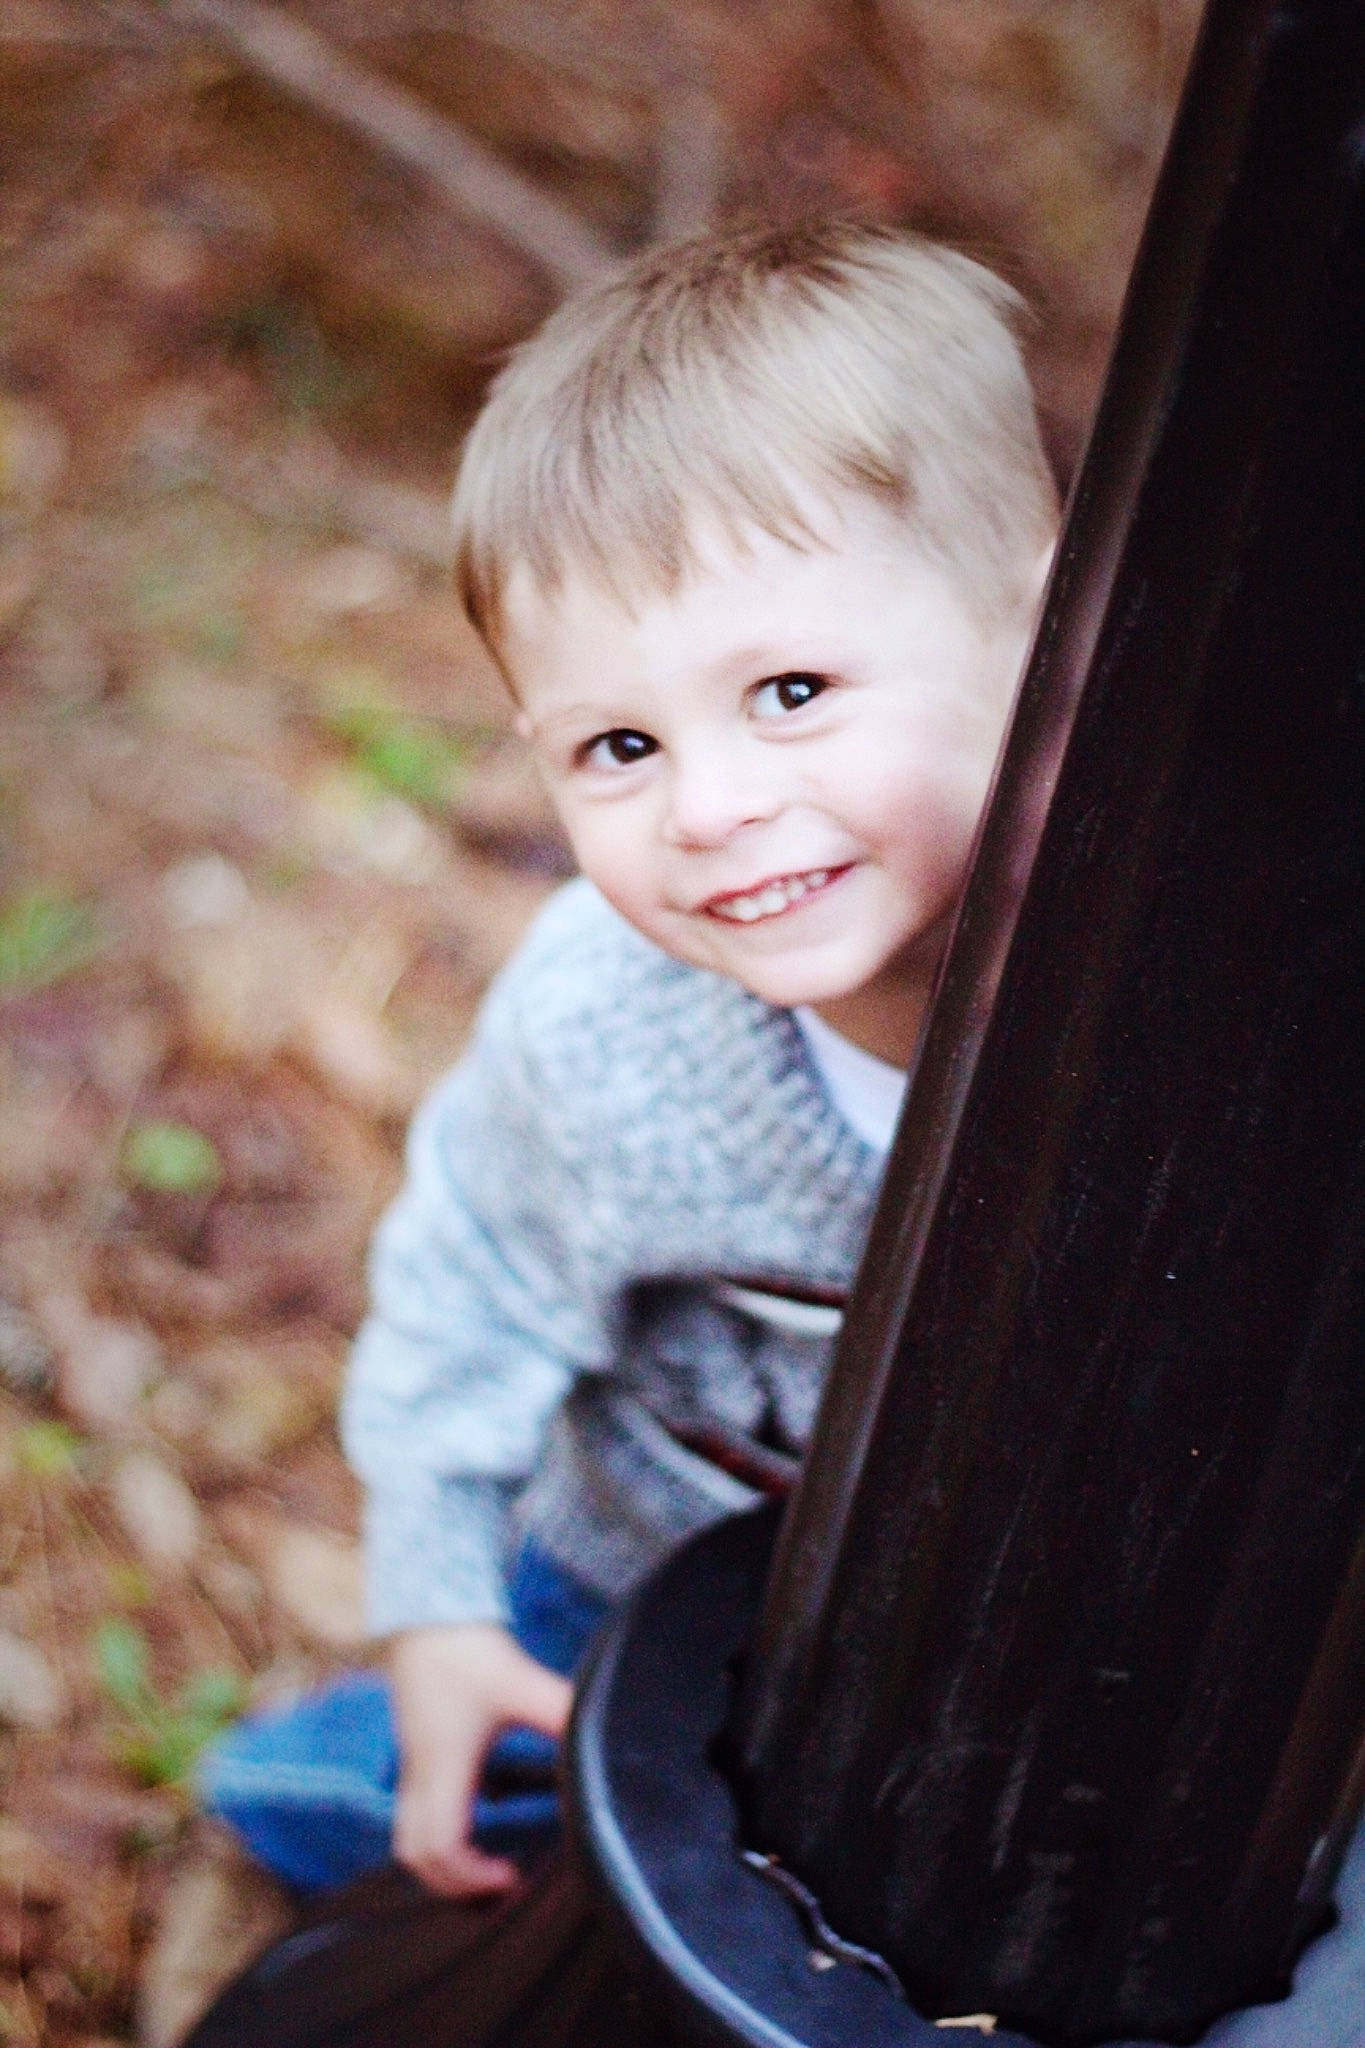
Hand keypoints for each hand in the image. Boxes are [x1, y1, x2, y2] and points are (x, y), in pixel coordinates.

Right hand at [390, 1621, 572, 1896]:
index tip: (510, 1876)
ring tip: (485, 1870)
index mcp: (444, 1765)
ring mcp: (412, 1765)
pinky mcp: (415, 1753)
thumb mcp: (520, 1682)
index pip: (440, 1846)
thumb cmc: (467, 1649)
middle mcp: (419, 1773)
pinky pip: (413, 1816)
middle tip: (501, 1887)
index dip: (471, 1876)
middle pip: (415, 1856)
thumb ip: (559, 1711)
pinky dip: (436, 1839)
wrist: (426, 1612)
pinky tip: (475, 1827)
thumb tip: (600, 1734)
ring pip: (407, 1839)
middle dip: (453, 1885)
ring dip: (440, 1865)